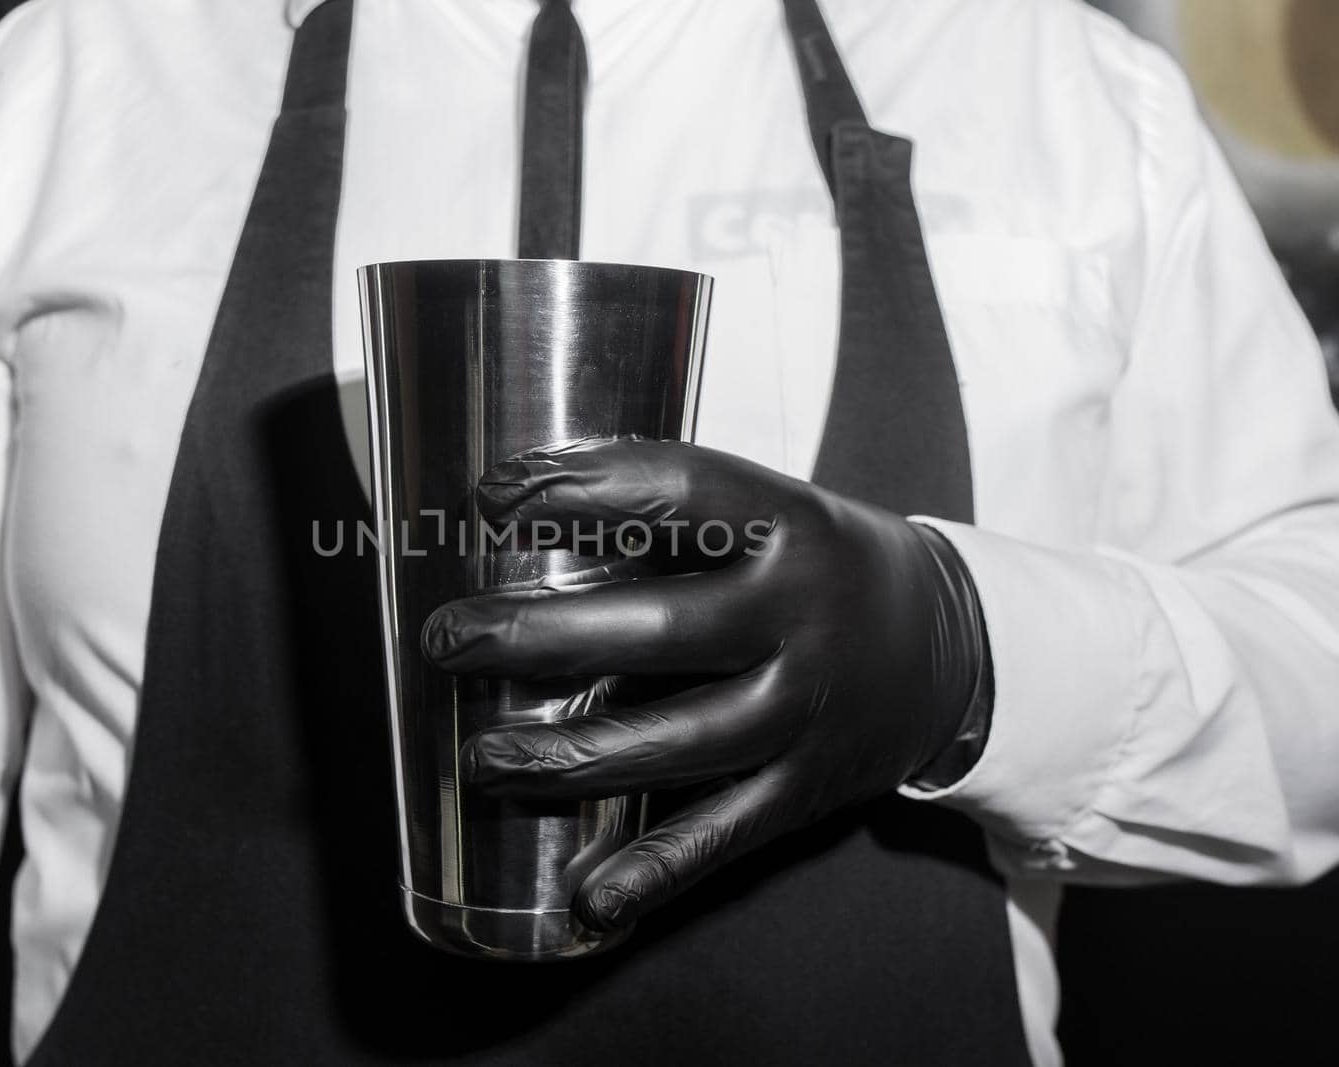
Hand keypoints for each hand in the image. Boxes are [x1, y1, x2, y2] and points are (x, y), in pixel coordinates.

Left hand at [421, 437, 990, 931]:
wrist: (952, 649)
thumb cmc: (826, 567)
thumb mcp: (775, 511)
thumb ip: (673, 517)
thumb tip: (521, 510)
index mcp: (792, 526)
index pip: (676, 492)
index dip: (575, 489)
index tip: (489, 497)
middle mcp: (804, 619)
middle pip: (658, 631)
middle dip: (537, 637)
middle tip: (449, 640)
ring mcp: (808, 711)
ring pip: (677, 744)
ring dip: (569, 758)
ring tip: (482, 756)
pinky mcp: (807, 789)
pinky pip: (725, 835)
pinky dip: (657, 871)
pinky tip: (592, 897)